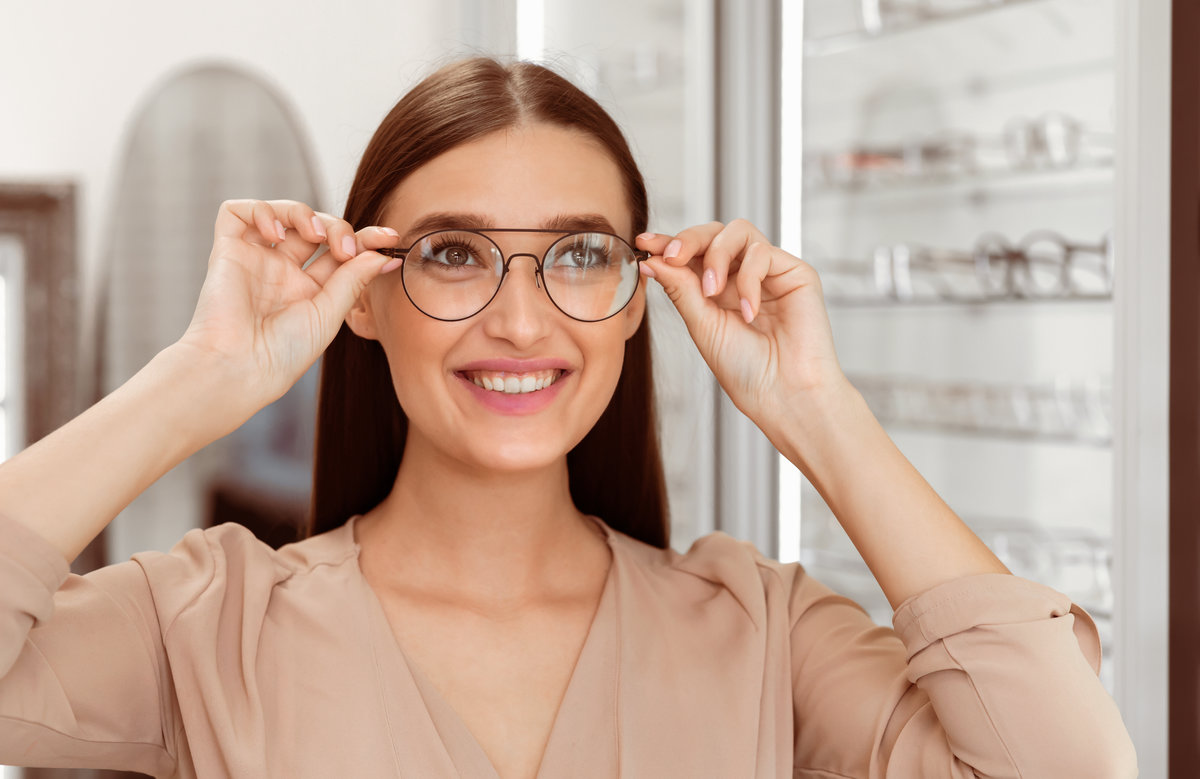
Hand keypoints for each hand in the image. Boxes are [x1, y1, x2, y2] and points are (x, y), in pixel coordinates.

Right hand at [176, 199, 399, 416]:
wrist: (241, 367)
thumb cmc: (285, 352)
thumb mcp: (329, 314)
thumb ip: (353, 280)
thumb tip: (383, 255)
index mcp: (310, 290)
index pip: (340, 252)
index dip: (366, 239)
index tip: (390, 238)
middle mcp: (283, 272)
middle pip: (316, 228)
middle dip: (339, 228)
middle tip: (346, 250)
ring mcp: (256, 260)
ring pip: (282, 213)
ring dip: (305, 213)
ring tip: (316, 235)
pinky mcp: (227, 251)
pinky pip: (236, 213)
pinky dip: (261, 211)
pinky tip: (277, 235)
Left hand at [636, 219, 848, 426]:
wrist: (782, 394)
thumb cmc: (745, 369)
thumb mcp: (701, 325)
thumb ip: (680, 288)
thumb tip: (651, 260)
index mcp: (716, 289)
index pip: (692, 254)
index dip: (667, 242)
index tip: (643, 242)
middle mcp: (741, 276)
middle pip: (713, 232)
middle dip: (688, 239)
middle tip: (672, 256)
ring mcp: (769, 272)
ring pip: (738, 231)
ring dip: (717, 256)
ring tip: (712, 292)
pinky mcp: (795, 273)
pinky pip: (763, 253)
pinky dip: (749, 279)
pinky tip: (749, 312)